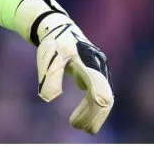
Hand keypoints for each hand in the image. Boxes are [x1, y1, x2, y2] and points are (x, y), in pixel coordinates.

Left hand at [16, 0, 113, 134]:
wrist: (57, 26)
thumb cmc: (53, 43)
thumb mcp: (49, 60)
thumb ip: (50, 79)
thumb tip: (51, 99)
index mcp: (89, 64)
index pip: (100, 94)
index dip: (93, 113)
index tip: (76, 125)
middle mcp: (99, 67)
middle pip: (104, 99)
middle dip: (92, 117)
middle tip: (75, 127)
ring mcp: (99, 69)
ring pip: (102, 97)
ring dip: (91, 113)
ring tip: (74, 123)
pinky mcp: (95, 71)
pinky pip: (98, 92)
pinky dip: (90, 106)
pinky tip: (80, 113)